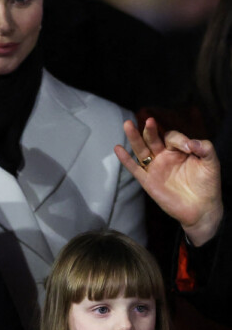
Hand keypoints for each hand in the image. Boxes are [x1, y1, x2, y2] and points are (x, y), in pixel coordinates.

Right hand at [114, 117, 222, 246]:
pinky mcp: (147, 181)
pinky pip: (134, 169)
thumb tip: (192, 142)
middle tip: (149, 121)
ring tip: (127, 124)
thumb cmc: (207, 184)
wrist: (202, 209)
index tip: (190, 148)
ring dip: (134, 137)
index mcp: (177, 150)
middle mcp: (163, 156)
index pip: (171, 137)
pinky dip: (125, 159)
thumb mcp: (211, 163)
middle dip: (150, 130)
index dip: (179, 140)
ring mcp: (154, 168)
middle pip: (152, 139)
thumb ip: (206, 148)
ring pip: (141, 150)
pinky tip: (118, 148)